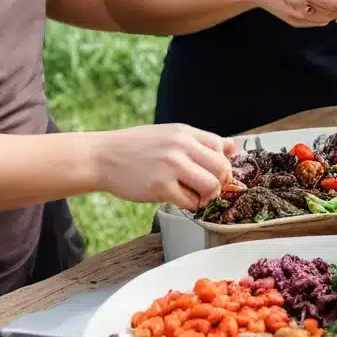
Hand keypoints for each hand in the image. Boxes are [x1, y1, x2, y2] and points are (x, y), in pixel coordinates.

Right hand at [91, 125, 237, 211]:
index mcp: (185, 132)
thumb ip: (200, 141)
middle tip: (210, 189)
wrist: (102, 157)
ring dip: (207, 196)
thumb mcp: (169, 134)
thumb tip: (234, 147)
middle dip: (221, 182)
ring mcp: (171, 166)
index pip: (221, 146)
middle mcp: (181, 146)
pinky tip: (180, 199)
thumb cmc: (136, 147)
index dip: (224, 163)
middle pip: (221, 168)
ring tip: (196, 195)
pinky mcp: (160, 187)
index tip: (217, 174)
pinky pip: (190, 201)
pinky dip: (191, 205)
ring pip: (211, 186)